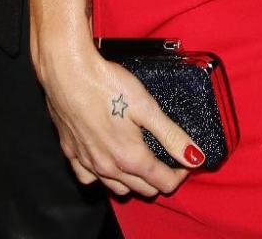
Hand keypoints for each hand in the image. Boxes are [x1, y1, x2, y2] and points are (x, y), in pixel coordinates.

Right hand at [39, 47, 201, 197]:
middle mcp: (108, 168)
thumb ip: (171, 135)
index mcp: (130, 158)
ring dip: (133, 182)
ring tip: (141, 162)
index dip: (180, 174)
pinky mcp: (70, 152)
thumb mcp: (147, 106)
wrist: (66, 72)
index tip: (187, 161)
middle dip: (159, 178)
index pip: (163, 182)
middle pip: (142, 189)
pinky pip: (88, 178)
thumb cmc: (107, 84)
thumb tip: (195, 158)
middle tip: (168, 158)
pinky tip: (106, 162)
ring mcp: (87, 163)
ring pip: (116, 188)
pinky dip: (101, 177)